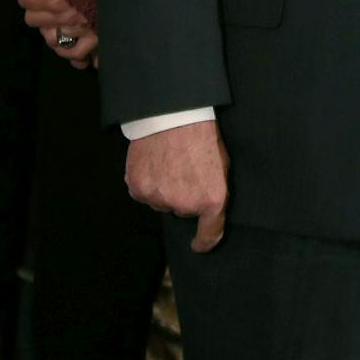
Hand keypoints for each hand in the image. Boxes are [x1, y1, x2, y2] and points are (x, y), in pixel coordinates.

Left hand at [18, 0, 96, 66]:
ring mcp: (85, 32)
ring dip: (53, 34)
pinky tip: (74, 45)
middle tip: (46, 6)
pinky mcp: (100, 40)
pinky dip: (75, 55)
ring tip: (57, 25)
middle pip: (37, 23)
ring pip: (55, 43)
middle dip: (38, 14)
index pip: (27, 4)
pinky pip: (80, 56)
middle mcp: (69, 19)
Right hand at [126, 120, 229, 251]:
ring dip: (164, 189)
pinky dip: (147, 182)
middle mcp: (184, 205)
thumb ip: (215, 192)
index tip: (199, 245)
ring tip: (169, 163)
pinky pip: (143, 193)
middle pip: (182, 211)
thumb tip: (206, 211)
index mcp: (211, 200)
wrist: (173, 114)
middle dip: (184, 196)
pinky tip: (154, 163)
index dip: (204, 242)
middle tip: (185, 170)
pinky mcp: (137, 189)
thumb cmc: (203, 136)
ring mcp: (158, 198)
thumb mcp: (222, 164)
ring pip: (161, 202)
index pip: (209, 235)